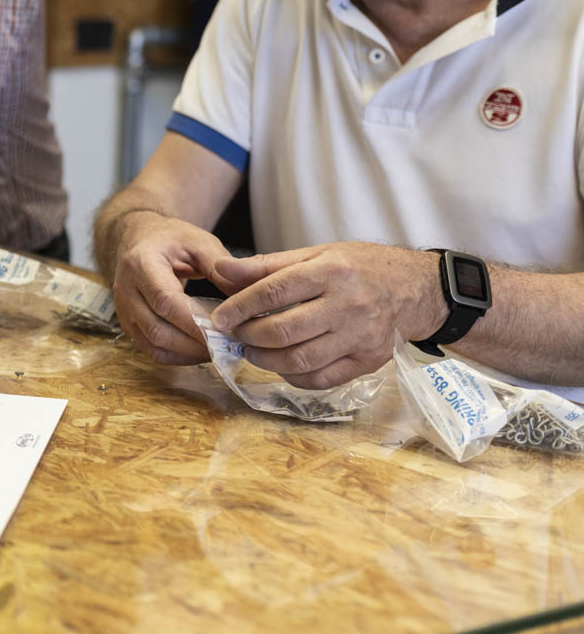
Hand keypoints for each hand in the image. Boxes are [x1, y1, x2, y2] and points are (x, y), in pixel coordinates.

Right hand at [108, 210, 231, 366]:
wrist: (137, 240)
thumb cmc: (169, 239)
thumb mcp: (198, 241)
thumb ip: (221, 267)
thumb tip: (246, 297)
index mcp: (141, 264)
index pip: (165, 300)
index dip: (194, 322)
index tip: (225, 331)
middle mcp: (126, 290)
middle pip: (158, 329)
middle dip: (195, 343)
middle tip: (228, 345)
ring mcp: (124, 310)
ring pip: (154, 345)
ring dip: (188, 354)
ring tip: (218, 350)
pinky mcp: (129, 325)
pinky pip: (151, 350)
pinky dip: (177, 357)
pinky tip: (199, 351)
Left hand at [208, 243, 446, 388]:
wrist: (414, 288)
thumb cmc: (359, 267)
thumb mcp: (315, 254)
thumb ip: (267, 265)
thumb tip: (221, 268)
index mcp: (332, 272)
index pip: (274, 292)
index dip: (239, 307)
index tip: (218, 318)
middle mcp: (348, 305)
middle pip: (284, 331)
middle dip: (249, 336)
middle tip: (235, 334)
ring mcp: (361, 337)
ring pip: (300, 360)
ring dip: (265, 360)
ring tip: (252, 350)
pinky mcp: (369, 361)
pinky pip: (322, 379)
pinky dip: (293, 376)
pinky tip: (281, 364)